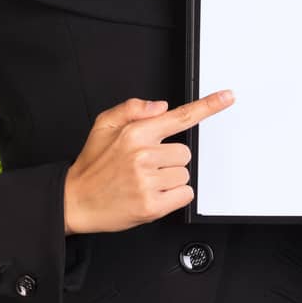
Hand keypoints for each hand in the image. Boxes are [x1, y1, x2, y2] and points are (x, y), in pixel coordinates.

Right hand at [64, 91, 235, 234]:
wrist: (74, 201)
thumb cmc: (92, 165)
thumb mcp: (103, 126)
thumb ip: (131, 109)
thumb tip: (161, 106)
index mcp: (134, 133)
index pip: (179, 117)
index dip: (208, 107)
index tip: (227, 97)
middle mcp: (142, 155)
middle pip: (185, 153)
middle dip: (170, 160)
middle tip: (145, 167)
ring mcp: (147, 181)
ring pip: (184, 174)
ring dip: (170, 179)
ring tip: (143, 182)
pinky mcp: (152, 205)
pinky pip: (184, 194)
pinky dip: (173, 197)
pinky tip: (151, 195)